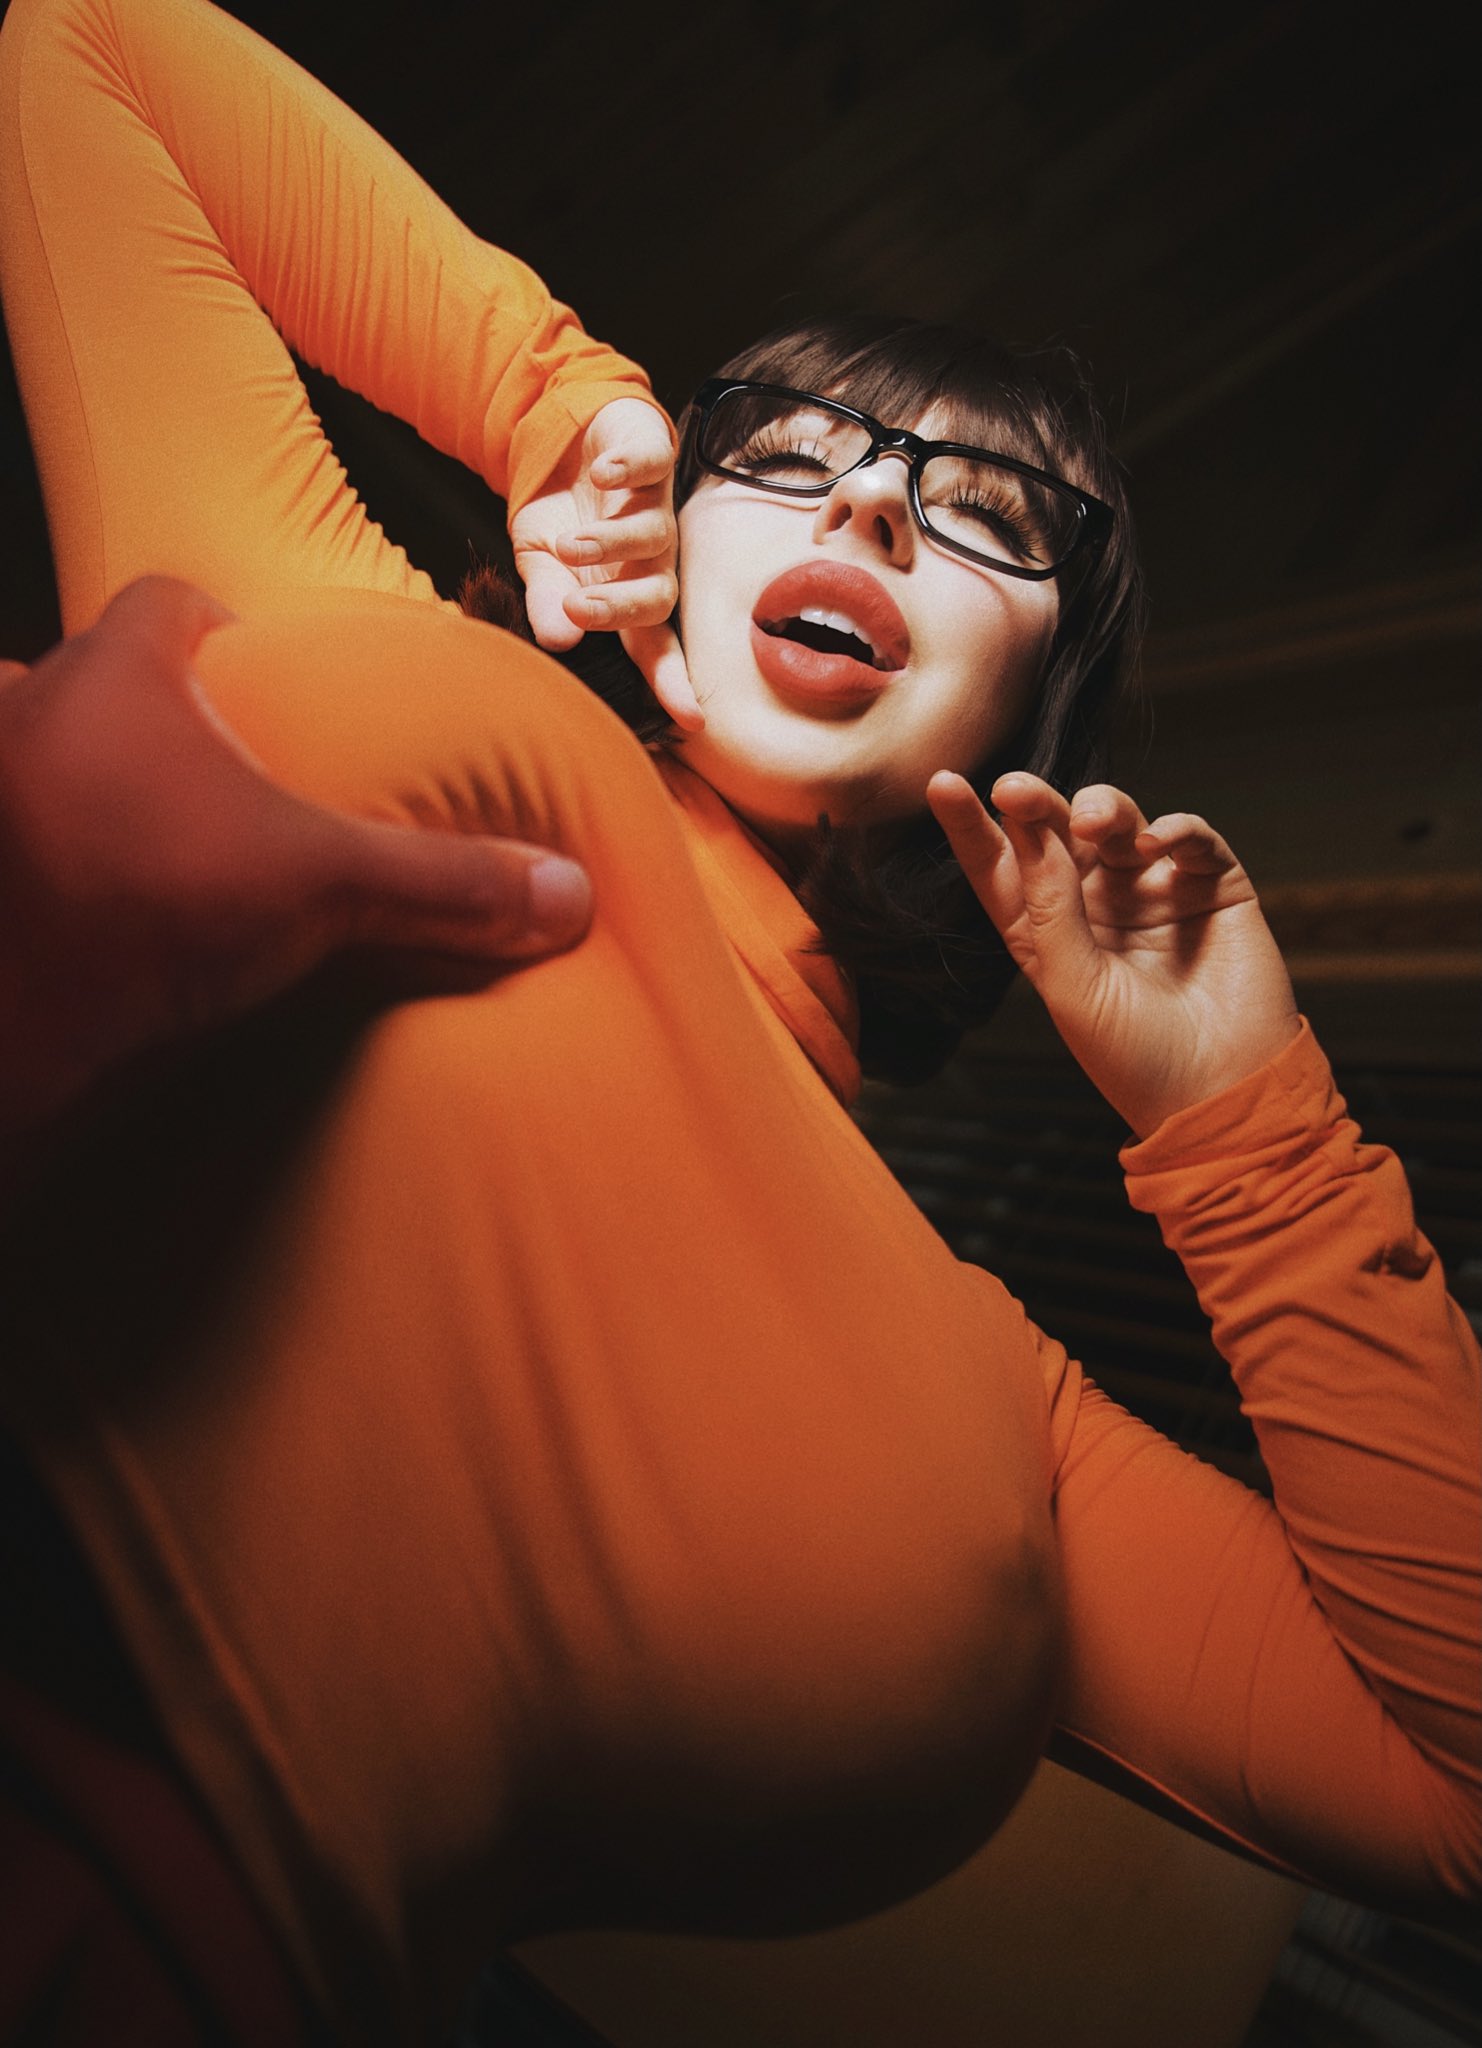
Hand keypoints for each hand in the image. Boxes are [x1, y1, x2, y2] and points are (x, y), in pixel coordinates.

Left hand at [0, 577, 592, 1135]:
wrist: (8, 1016)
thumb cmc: (144, 909)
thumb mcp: (318, 887)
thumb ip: (439, 884)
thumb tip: (562, 895)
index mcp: (117, 674)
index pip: (166, 599)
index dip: (219, 624)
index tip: (262, 669)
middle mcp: (31, 711)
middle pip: (96, 674)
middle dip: (146, 709)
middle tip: (212, 765)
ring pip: (34, 750)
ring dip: (79, 778)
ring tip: (145, 830)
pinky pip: (17, 833)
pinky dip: (49, 853)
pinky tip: (97, 901)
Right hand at [509, 397, 700, 730]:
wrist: (560, 442)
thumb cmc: (560, 518)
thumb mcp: (540, 565)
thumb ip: (547, 603)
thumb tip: (558, 642)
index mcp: (628, 593)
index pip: (654, 646)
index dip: (671, 681)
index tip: (691, 719)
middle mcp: (651, 557)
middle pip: (660, 597)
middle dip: (621, 609)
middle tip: (578, 608)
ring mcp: (653, 506)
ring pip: (654, 535)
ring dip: (611, 544)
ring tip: (569, 545)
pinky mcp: (649, 455)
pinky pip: (650, 465)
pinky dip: (625, 470)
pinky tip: (601, 475)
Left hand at [928, 770, 1299, 1136]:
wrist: (1223, 1093)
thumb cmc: (1136, 1057)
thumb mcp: (1074, 987)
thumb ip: (1050, 908)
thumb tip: (1029, 830)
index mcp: (1048, 934)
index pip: (1002, 870)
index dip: (972, 829)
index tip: (942, 785)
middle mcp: (1096, 904)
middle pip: (1057, 834)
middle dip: (1035, 805)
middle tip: (1014, 788)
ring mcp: (1154, 891)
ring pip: (1120, 824)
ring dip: (1103, 809)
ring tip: (1093, 823)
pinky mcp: (1212, 888)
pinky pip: (1192, 840)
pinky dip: (1178, 830)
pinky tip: (1162, 844)